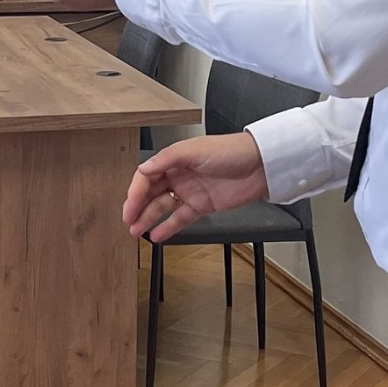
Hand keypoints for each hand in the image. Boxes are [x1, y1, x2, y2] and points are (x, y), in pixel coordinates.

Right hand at [124, 132, 268, 242]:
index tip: (129, 206)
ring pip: (162, 207)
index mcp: (174, 159)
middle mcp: (179, 175)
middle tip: (127, 221)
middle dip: (137, 207)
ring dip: (148, 218)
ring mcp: (190, 191)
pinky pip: (180, 218)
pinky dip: (168, 227)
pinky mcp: (202, 206)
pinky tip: (156, 235)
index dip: (136, 191)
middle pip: (151, 192)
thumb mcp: (194, 151)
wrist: (260, 165)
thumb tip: (143, 169)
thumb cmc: (230, 151)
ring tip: (136, 231)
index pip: (147, 176)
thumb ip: (167, 160)